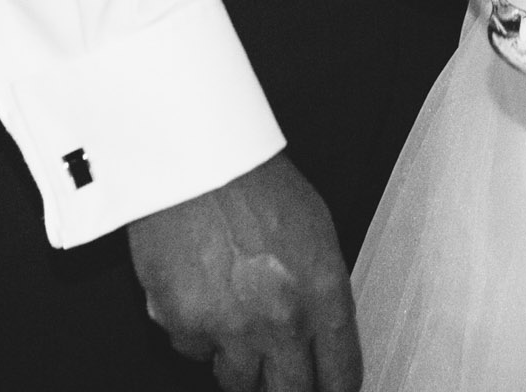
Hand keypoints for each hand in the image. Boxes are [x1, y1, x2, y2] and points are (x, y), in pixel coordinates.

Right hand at [126, 153, 358, 391]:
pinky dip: (196, 332)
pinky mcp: (183, 324)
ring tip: (235, 325)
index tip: (326, 387)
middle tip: (279, 373)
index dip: (334, 387)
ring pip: (237, 382)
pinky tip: (200, 294)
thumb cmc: (253, 179)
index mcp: (323, 294)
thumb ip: (321, 289)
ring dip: (239, 363)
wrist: (194, 156)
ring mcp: (230, 328)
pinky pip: (192, 349)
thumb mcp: (315, 230)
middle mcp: (281, 321)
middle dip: (287, 386)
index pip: (341, 374)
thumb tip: (321, 329)